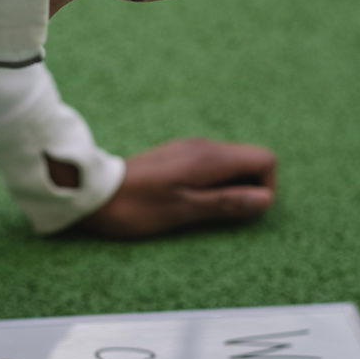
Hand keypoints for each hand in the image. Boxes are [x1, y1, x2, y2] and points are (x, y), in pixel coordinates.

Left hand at [79, 138, 276, 237]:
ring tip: (201, 208)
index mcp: (210, 157)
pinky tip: (188, 199)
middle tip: (219, 212)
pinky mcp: (179, 156)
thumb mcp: (184, 210)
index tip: (243, 209)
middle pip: (250, 160)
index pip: (265, 159)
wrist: (94, 192)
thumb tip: (265, 200)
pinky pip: (212, 166)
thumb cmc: (137, 206)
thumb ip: (227, 203)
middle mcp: (204, 146)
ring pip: (232, 164)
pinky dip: (212, 184)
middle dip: (248, 188)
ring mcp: (191, 149)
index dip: (265, 187)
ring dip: (229, 188)